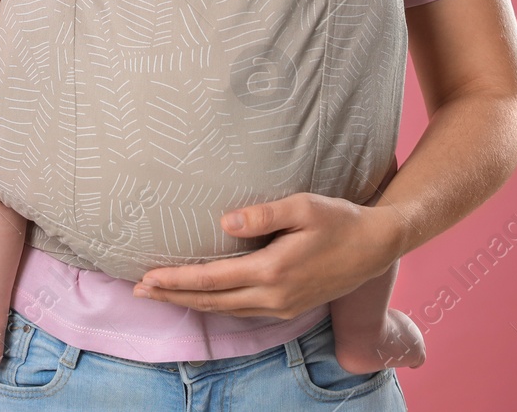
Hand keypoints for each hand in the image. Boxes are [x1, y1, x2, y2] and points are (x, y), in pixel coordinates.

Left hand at [132, 193, 405, 318]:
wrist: (377, 246)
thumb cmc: (340, 219)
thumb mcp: (304, 206)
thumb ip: (263, 214)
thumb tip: (225, 222)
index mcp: (273, 270)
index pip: (213, 279)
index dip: (178, 279)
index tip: (149, 277)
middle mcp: (275, 296)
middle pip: (212, 301)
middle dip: (174, 295)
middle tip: (139, 290)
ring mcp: (282, 306)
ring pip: (226, 310)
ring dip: (191, 302)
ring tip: (161, 294)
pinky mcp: (289, 307)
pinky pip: (242, 311)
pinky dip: (216, 306)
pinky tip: (202, 299)